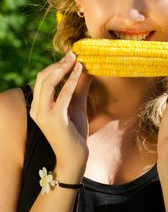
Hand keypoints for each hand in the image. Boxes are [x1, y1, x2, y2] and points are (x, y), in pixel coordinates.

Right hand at [30, 51, 92, 177]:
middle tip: (72, 54)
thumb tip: (86, 70)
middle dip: (58, 64)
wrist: (74, 158)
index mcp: (38, 106)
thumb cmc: (74, 133)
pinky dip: (71, 80)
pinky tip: (80, 71)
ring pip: (48, 83)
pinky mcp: (54, 119)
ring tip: (75, 59)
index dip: (55, 66)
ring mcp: (43, 114)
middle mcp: (36, 109)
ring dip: (62, 68)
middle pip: (42, 78)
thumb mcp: (76, 106)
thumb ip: (78, 89)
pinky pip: (63, 94)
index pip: (42, 79)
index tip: (70, 56)